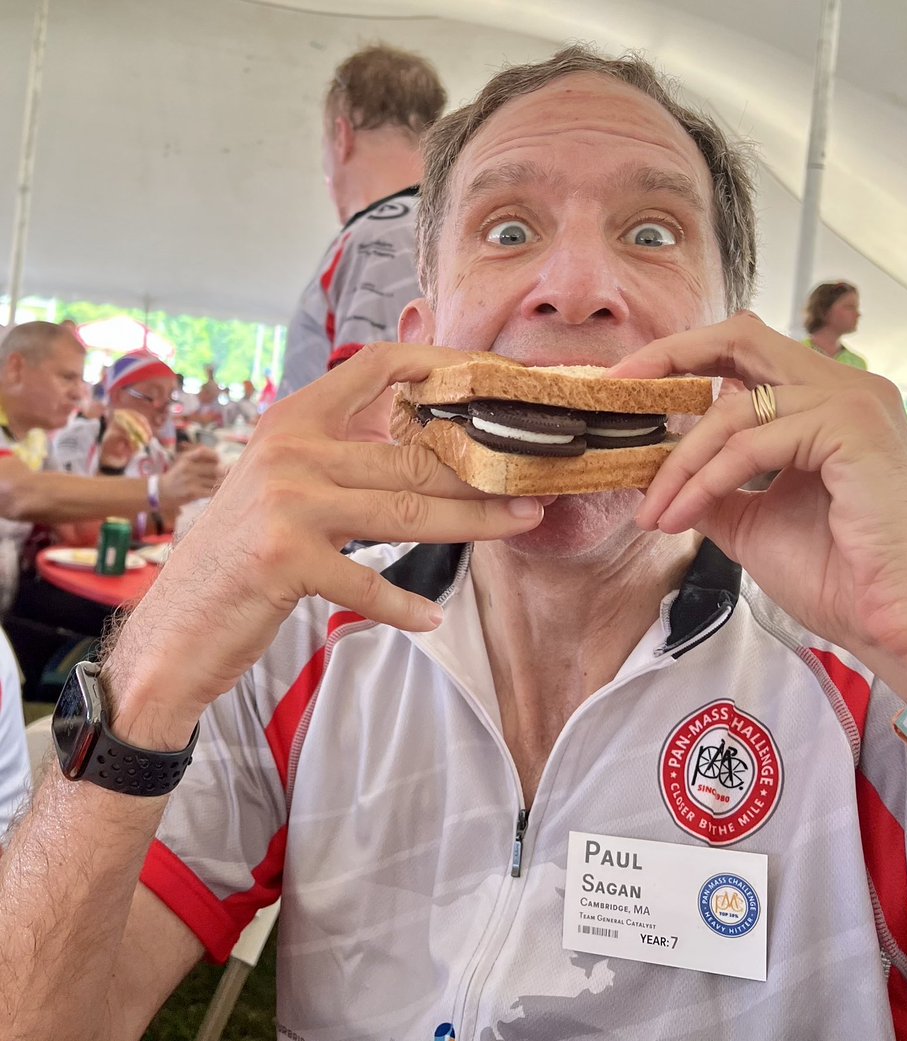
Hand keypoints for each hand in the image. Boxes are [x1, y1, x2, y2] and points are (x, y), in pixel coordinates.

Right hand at [103, 343, 545, 747]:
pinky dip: (403, 605)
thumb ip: (343, 452)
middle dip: (483, 471)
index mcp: (295, 419)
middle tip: (536, 482)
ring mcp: (287, 502)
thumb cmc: (243, 551)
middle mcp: (291, 450)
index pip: (377, 366)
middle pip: (412, 455)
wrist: (177, 622)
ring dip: (474, 522)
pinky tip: (432, 619)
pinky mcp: (284, 559)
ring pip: (406, 510)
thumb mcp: (284, 481)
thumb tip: (427, 440)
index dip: (441, 365)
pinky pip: (367, 582)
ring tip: (523, 523)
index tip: (493, 378)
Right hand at [157, 447, 220, 507]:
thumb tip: (219, 458)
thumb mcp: (183, 462)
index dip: (214, 456)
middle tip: (221, 477)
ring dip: (219, 484)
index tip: (218, 461)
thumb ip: (198, 456)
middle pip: (214, 468)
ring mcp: (190, 480)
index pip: (203, 451)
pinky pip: (211, 491)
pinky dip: (216, 492)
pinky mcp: (193, 492)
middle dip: (220, 473)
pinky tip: (215, 492)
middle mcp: (188, 467)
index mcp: (185, 458)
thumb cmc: (176, 477)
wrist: (161, 492)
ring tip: (217, 485)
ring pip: (215, 481)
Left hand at [608, 312, 906, 698]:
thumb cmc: (842, 579)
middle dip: (671, 357)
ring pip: (734, 407)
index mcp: (828, 403)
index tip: (627, 388)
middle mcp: (846, 388)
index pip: (746, 356)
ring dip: (680, 463)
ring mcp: (854, 402)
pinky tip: (683, 515)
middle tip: (617, 390)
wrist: (900, 625)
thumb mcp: (756, 523)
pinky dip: (706, 478)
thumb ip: (716, 489)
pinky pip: (752, 443)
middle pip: (742, 338)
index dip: (683, 359)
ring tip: (654, 513)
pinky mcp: (852, 428)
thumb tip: (661, 477)